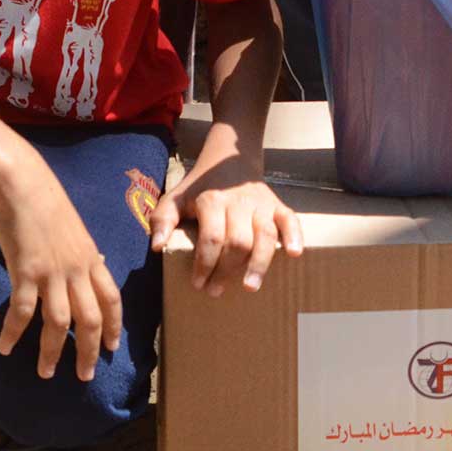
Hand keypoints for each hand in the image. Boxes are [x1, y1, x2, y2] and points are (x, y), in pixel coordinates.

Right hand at [0, 166, 122, 381]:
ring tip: (46, 372)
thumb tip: (96, 262)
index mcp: (92, 259)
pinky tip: (6, 348)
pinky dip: (14, 333)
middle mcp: (77, 270)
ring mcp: (52, 273)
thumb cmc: (47, 203)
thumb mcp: (77, 230)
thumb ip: (85, 252)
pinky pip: (22, 312)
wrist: (24, 185)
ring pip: (59, 324)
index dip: (113, 326)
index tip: (112, 347)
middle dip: (89, 352)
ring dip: (53, 352)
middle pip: (90, 320)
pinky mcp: (26, 272)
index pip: (112, 300)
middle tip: (85, 375)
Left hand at [150, 160, 303, 296]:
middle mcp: (239, 202)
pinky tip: (295, 254)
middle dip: (227, 270)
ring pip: (265, 236)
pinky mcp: (277, 205)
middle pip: (238, 242)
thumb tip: (157, 247)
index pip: (211, 238)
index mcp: (212, 201)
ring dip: (259, 263)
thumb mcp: (175, 198)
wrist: (229, 159)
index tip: (198, 283)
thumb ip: (162, 220)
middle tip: (216, 291)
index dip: (205, 264)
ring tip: (250, 286)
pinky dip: (295, 236)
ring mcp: (261, 204)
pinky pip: (290, 220)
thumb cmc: (200, 187)